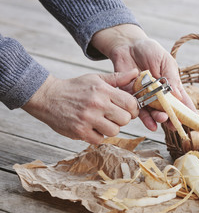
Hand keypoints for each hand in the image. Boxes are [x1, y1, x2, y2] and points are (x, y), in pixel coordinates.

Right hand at [22, 69, 138, 143]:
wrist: (48, 97)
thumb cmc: (75, 87)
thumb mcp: (96, 78)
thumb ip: (118, 78)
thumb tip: (136, 72)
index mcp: (103, 90)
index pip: (131, 103)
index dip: (133, 108)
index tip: (127, 109)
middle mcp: (97, 104)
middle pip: (125, 119)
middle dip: (122, 119)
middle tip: (114, 116)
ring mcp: (88, 119)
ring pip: (114, 131)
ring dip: (111, 128)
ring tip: (103, 121)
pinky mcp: (79, 131)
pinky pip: (99, 139)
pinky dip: (98, 135)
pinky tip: (92, 127)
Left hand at [91, 24, 195, 130]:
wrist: (127, 45)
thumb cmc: (149, 50)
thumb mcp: (165, 61)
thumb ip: (171, 78)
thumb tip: (179, 96)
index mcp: (170, 86)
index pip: (181, 101)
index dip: (188, 111)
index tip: (194, 120)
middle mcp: (159, 94)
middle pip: (167, 110)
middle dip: (172, 117)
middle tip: (174, 121)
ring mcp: (145, 96)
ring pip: (153, 112)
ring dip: (158, 118)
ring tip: (162, 119)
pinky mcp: (132, 96)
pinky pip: (138, 109)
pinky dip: (144, 118)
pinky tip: (150, 124)